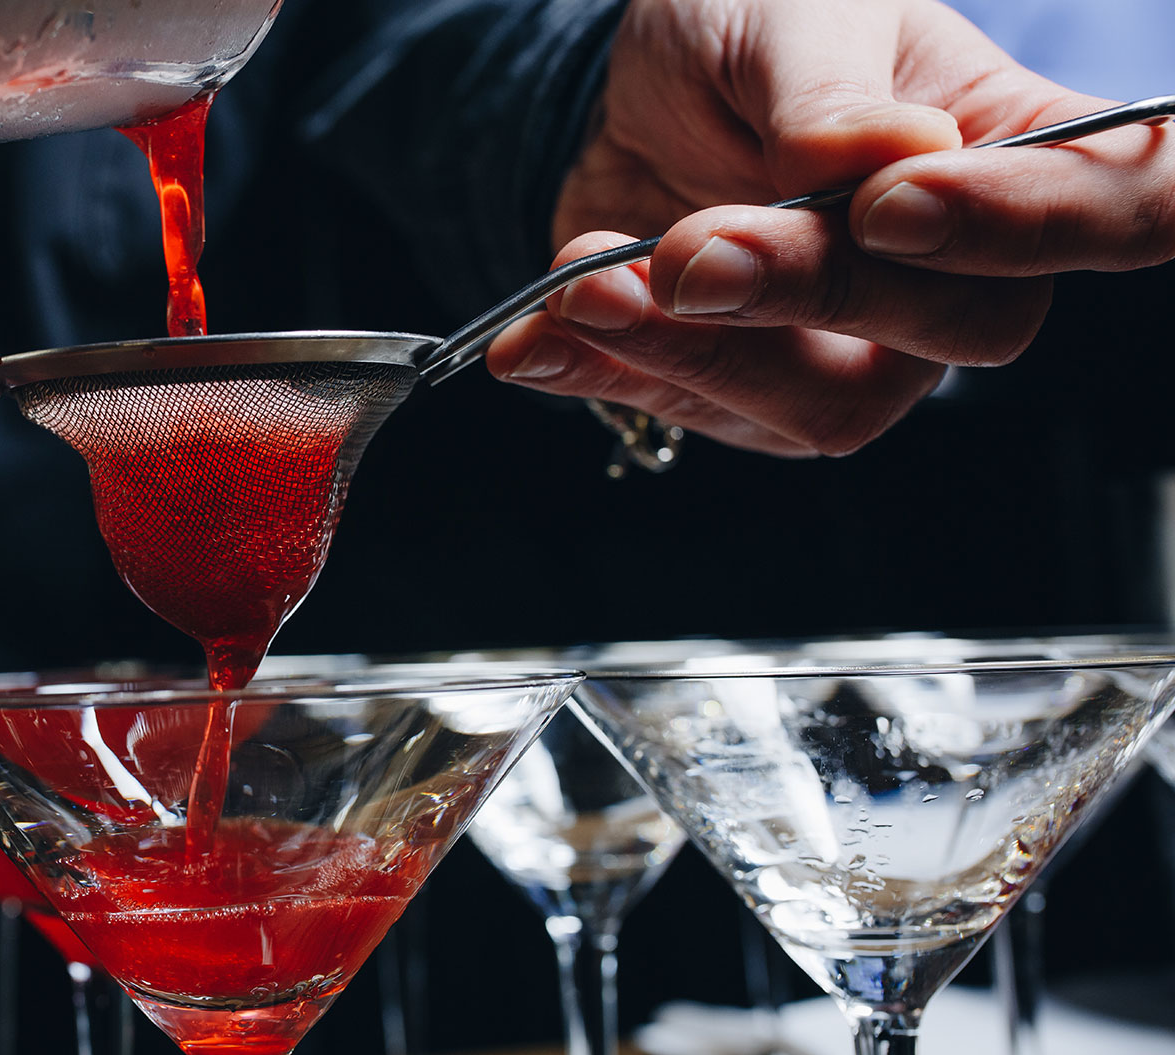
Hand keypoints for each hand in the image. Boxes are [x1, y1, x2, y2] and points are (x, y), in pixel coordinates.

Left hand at [489, 0, 1174, 456]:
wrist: (639, 88)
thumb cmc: (755, 28)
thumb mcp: (789, 14)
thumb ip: (830, 95)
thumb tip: (893, 159)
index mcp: (1021, 148)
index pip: (1129, 208)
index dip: (1033, 227)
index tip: (894, 201)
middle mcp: (964, 269)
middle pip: (962, 331)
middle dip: (814, 290)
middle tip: (697, 243)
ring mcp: (865, 348)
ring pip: (827, 402)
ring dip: (693, 351)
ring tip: (587, 277)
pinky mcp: (754, 396)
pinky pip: (697, 416)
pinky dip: (606, 374)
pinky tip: (537, 337)